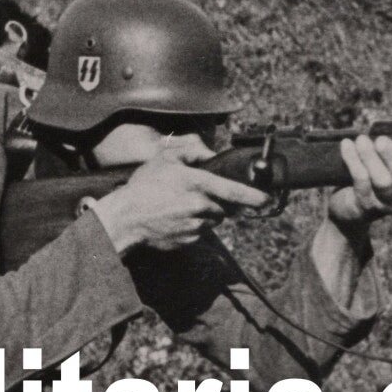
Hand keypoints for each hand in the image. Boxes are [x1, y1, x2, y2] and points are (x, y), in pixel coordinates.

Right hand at [90, 138, 270, 253]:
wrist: (125, 218)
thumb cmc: (144, 187)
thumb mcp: (165, 158)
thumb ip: (192, 151)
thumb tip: (210, 155)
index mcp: (197, 184)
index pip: (234, 191)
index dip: (253, 197)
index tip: (266, 200)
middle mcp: (199, 206)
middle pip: (224, 207)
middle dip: (218, 202)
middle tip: (197, 197)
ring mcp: (194, 226)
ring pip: (212, 221)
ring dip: (205, 215)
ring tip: (180, 207)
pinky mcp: (188, 240)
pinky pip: (199, 233)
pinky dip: (192, 226)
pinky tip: (174, 219)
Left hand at [326, 135, 391, 232]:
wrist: (349, 207)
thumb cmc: (374, 176)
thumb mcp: (389, 164)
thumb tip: (388, 126)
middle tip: (381, 140)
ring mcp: (386, 205)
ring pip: (383, 182)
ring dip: (370, 157)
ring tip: (361, 140)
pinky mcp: (365, 207)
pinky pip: (360, 181)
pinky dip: (353, 159)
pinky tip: (347, 145)